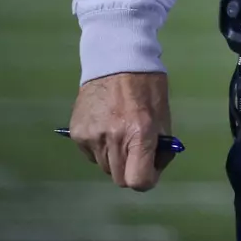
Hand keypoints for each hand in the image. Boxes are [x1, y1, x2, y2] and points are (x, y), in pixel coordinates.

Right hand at [69, 71, 173, 190]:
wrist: (114, 59)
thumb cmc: (146, 85)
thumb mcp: (163, 114)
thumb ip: (160, 145)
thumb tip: (155, 167)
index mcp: (140, 133)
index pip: (138, 181)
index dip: (147, 180)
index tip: (150, 170)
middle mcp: (114, 138)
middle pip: (120, 179)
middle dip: (131, 169)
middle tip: (136, 151)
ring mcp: (92, 137)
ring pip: (104, 167)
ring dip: (114, 158)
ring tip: (119, 132)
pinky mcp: (77, 133)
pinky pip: (90, 154)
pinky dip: (99, 147)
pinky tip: (105, 125)